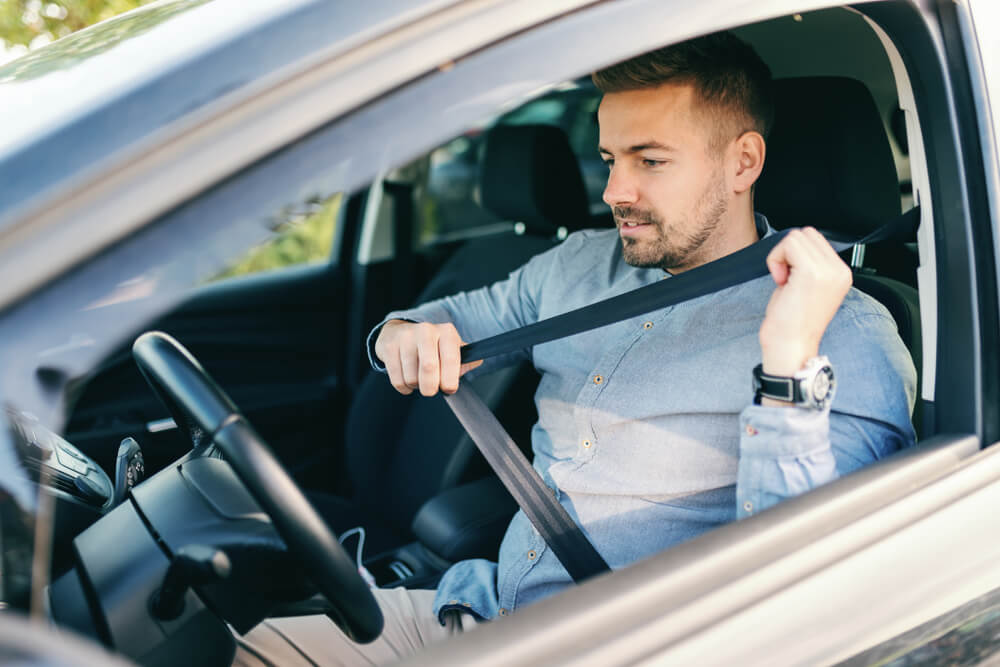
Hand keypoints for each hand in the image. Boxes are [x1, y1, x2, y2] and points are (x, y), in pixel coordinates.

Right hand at [374, 320, 482, 395]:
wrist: (399, 332)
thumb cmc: (431, 346)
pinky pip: (397, 379)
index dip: (450, 379)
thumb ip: (465, 360)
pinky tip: (406, 380)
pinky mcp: (389, 346)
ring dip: (416, 386)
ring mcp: (406, 337)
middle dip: (431, 387)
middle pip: (429, 368)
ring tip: (418, 379)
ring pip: (412, 377)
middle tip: (431, 390)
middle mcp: (426, 330)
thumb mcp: (450, 349)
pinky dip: (403, 387)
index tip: (448, 388)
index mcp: (446, 332)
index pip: (451, 359)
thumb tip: (476, 362)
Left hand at [759, 227, 851, 377]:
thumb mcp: (806, 288)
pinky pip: (788, 244)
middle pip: (806, 233)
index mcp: (840, 274)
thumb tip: (794, 246)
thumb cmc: (791, 323)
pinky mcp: (813, 272)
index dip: (795, 255)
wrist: (790, 346)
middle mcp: (839, 271)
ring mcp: (828, 270)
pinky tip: (780, 281)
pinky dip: (776, 258)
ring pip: (797, 236)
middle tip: (785, 278)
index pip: (815, 240)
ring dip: (782, 255)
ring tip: (784, 280)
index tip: (790, 279)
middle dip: (788, 252)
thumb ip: (807, 265)